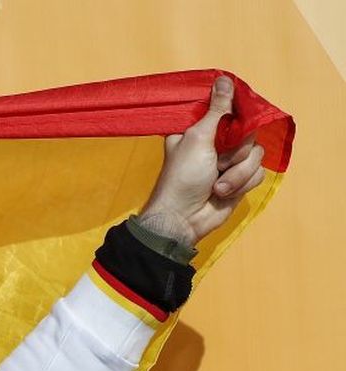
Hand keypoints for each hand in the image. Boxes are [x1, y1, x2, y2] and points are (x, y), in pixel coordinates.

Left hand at [138, 76, 265, 246]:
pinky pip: (258, 172)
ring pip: (257, 153)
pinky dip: (242, 183)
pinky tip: (223, 192)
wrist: (184, 219)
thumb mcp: (198, 138)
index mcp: (200, 128)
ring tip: (217, 185)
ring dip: (238, 172)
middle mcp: (217, 142)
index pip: (229, 108)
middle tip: (217, 162)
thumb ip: (216, 110)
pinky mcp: (240, 179)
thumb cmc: (183, 177)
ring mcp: (230, 161)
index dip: (236, 113)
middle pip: (249, 131)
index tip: (235, 121)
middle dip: (237, 150)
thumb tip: (224, 79)